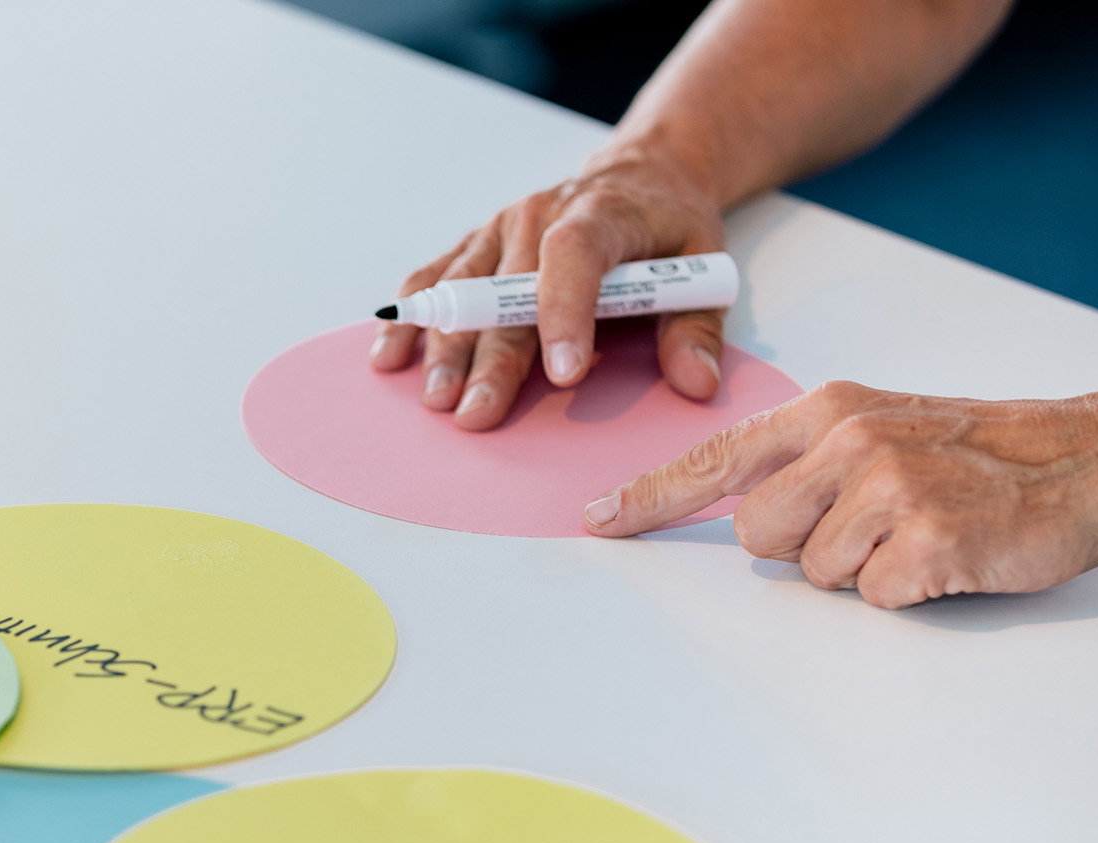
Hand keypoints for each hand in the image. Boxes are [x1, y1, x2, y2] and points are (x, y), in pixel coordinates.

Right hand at [368, 147, 728, 430]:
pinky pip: (435, 276)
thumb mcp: (705, 265)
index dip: (565, 312)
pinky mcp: (479, 243)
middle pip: (508, 290)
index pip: (575, 256)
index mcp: (602, 213)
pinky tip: (391, 354)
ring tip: (435, 400)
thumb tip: (696, 383)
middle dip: (491, 360)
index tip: (565, 373)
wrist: (642, 171)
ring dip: (445, 347)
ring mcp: (502, 228)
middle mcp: (541, 215)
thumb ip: (697, 327)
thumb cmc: (669, 225)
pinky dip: (412, 316)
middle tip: (477, 415)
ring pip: (465, 289)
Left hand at [581, 378, 1097, 608]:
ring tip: (918, 534)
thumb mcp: (880, 428)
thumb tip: (743, 514)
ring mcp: (888, 488)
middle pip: (756, 535)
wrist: (1087, 457)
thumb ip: (807, 460)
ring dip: (861, 571)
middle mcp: (848, 441)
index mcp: (828, 412)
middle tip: (872, 526)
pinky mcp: (927, 538)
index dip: (649, 497)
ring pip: (814, 572)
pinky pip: (874, 595)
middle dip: (802, 548)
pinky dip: (908, 590)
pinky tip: (947, 555)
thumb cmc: (978, 452)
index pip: (714, 459)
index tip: (597, 521)